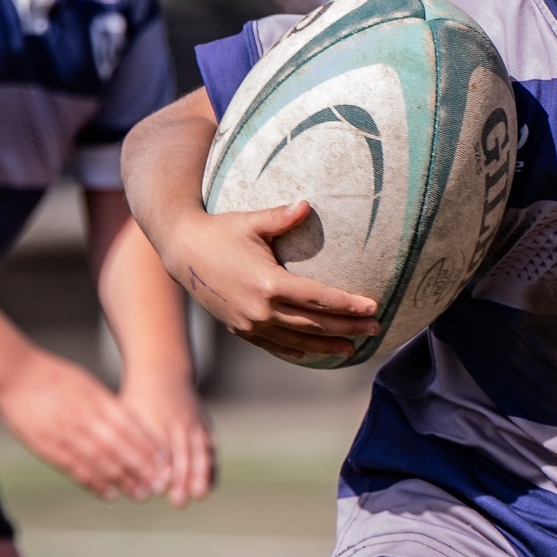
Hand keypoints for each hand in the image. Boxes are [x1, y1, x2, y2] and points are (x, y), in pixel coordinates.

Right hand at [0, 346, 168, 499]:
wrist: (13, 374)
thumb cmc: (52, 376)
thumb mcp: (86, 383)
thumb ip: (106, 404)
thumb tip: (130, 423)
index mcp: (97, 400)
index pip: (130, 427)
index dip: (149, 447)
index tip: (166, 462)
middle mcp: (85, 418)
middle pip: (120, 447)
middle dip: (143, 468)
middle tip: (161, 485)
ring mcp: (66, 433)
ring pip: (100, 461)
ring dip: (123, 479)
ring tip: (141, 494)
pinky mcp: (47, 446)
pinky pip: (75, 468)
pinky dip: (94, 483)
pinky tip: (110, 494)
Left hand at [121, 369, 216, 508]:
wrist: (163, 371)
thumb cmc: (135, 398)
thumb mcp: (123, 413)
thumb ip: (121, 442)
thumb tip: (111, 475)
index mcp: (152, 416)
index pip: (157, 446)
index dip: (159, 469)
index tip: (157, 490)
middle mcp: (175, 419)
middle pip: (181, 450)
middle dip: (180, 477)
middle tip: (177, 501)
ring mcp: (192, 421)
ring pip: (199, 449)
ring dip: (200, 473)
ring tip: (199, 494)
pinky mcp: (203, 424)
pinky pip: (210, 447)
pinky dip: (210, 467)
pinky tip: (207, 487)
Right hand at [161, 202, 377, 363]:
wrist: (182, 253)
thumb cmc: (220, 232)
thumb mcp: (251, 222)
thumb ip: (282, 217)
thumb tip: (307, 204)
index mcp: (269, 283)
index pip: (319, 299)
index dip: (348, 304)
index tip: (373, 307)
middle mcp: (261, 309)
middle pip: (315, 324)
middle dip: (348, 327)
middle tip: (375, 328)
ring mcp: (251, 324)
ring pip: (298, 342)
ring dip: (328, 345)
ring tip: (353, 348)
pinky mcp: (242, 330)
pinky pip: (277, 346)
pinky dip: (299, 351)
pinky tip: (317, 352)